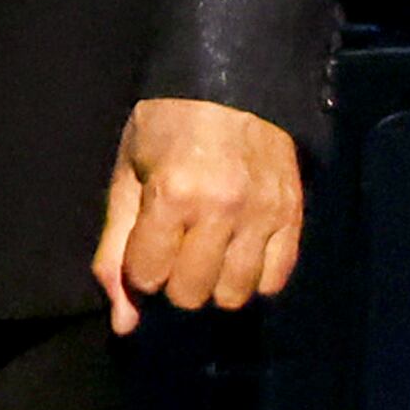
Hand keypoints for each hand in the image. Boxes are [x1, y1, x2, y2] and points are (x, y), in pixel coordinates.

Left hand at [91, 97, 303, 332]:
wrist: (232, 84)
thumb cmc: (166, 126)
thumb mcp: (127, 176)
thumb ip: (115, 248)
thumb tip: (122, 325)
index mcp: (172, 195)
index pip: (147, 275)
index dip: (141, 265)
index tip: (146, 242)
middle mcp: (221, 210)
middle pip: (190, 294)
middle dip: (174, 278)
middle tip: (177, 246)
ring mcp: (262, 215)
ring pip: (234, 295)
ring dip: (214, 282)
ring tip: (208, 251)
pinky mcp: (293, 216)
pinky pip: (274, 280)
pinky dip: (253, 276)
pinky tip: (239, 252)